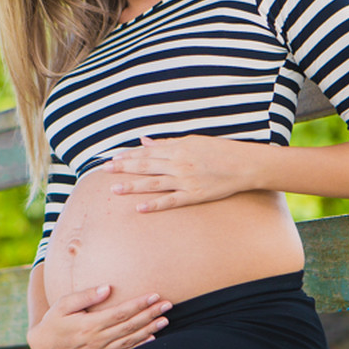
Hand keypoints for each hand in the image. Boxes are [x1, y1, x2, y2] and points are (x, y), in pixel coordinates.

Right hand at [27, 285, 170, 348]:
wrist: (44, 348)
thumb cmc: (54, 321)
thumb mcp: (63, 304)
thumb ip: (85, 296)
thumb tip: (107, 288)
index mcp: (90, 324)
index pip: (121, 313)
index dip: (139, 304)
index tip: (154, 295)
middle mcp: (98, 340)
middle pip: (130, 326)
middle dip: (150, 314)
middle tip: (168, 305)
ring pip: (130, 340)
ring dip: (149, 329)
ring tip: (165, 320)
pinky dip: (139, 346)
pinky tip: (152, 339)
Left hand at [103, 135, 258, 211]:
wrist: (244, 164)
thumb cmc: (220, 150)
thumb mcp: (193, 141)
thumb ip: (168, 143)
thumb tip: (145, 141)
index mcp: (178, 148)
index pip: (147, 152)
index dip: (128, 155)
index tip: (112, 157)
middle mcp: (179, 163)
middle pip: (145, 166)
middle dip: (123, 168)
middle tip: (104, 170)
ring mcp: (186, 180)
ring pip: (153, 183)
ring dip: (132, 186)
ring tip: (114, 189)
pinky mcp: (194, 195)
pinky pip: (171, 201)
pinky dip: (155, 205)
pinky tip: (139, 208)